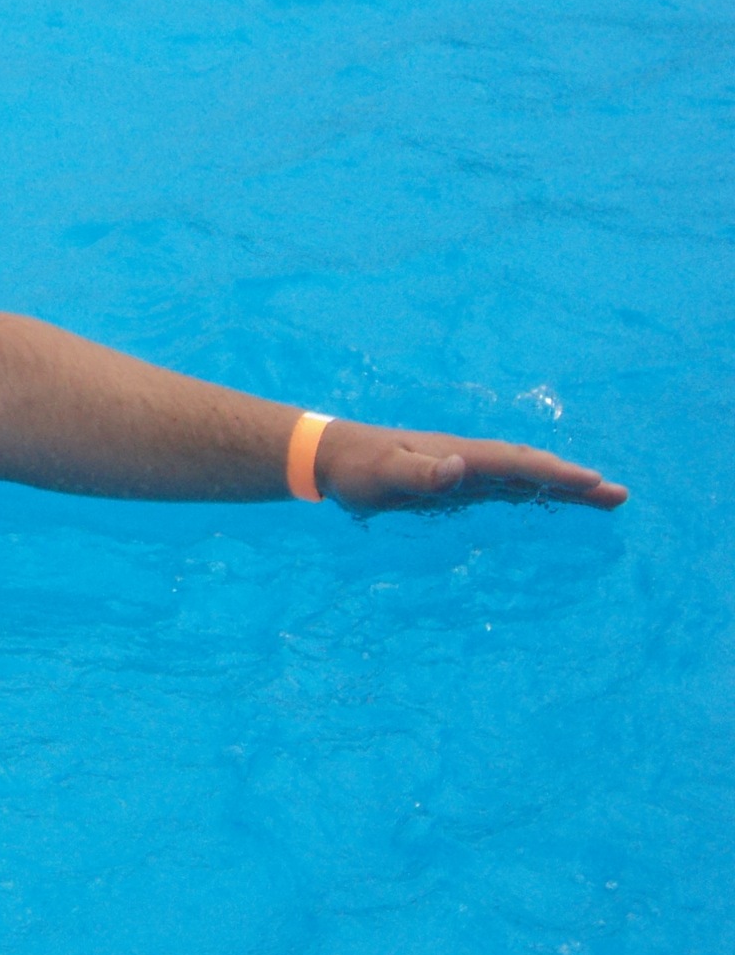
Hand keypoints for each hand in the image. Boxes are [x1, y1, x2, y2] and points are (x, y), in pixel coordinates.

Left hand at [319, 419, 626, 514]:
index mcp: (458, 454)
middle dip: (574, 481)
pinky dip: (535, 492)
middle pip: (531, 468)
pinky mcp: (457, 484)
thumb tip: (460, 467)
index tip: (593, 482)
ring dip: (563, 486)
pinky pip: (506, 488)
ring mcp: (465, 470)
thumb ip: (421, 473)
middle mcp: (468, 459)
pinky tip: (551, 499)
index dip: (554, 473)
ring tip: (605, 498)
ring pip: (524, 478)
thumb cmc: (357, 469)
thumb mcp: (384, 474)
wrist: (334, 457)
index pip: (516, 464)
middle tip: (620, 496)